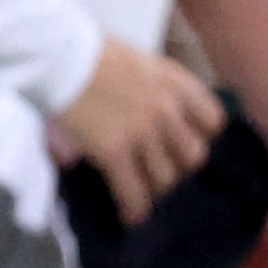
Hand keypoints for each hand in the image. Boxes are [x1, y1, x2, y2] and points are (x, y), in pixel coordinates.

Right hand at [52, 35, 223, 226]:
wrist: (55, 54)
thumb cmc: (85, 50)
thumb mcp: (135, 59)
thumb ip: (152, 84)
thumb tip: (149, 110)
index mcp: (174, 81)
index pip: (212, 119)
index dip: (202, 135)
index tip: (187, 140)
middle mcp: (166, 108)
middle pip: (193, 155)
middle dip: (180, 166)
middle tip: (163, 170)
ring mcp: (142, 131)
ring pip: (167, 177)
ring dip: (157, 188)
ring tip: (144, 193)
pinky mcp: (114, 150)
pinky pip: (132, 188)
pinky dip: (134, 206)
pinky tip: (131, 216)